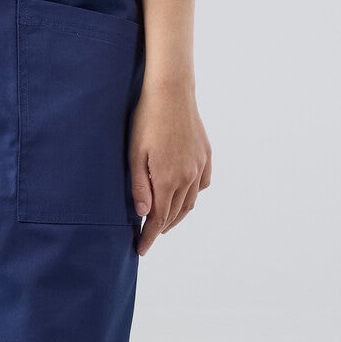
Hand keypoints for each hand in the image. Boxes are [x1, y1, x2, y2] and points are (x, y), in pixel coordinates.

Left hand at [129, 75, 211, 256]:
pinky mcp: (205, 154)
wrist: (171, 92)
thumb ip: (139, 186)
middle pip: (176, 213)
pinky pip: (202, 184)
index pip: (159, 219)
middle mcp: (188, 176)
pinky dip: (192, 196)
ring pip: (191, 201)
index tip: (140, 250)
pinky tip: (184, 195)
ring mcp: (199, 165)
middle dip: (162, 228)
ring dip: (177, 215)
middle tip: (148, 236)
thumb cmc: (146, 120)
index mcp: (168, 179)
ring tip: (164, 220)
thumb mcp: (134, 154)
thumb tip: (145, 213)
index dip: (149, 237)